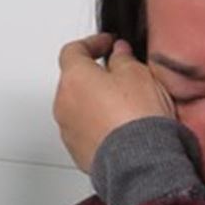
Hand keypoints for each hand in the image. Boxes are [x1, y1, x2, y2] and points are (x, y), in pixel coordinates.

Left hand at [54, 33, 175, 171]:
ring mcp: (69, 131)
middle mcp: (64, 103)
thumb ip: (123, 59)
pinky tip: (120, 130)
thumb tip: (119, 54)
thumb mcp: (138, 74)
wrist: (140, 161)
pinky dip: (99, 128)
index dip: (93, 43)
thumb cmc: (138, 119)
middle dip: (94, 77)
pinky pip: (86, 133)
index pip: (74, 50)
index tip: (107, 44)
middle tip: (119, 78)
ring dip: (96, 105)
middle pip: (74, 82)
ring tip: (124, 110)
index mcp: (74, 77)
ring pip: (79, 109)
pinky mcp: (79, 153)